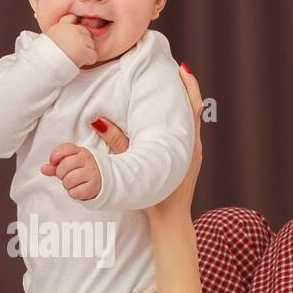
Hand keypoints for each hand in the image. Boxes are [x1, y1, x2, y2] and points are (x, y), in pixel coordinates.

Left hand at [40, 143, 101, 199]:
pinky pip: (75, 192)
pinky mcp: (94, 186)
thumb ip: (55, 165)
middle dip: (60, 174)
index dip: (55, 156)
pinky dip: (73, 193)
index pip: (65, 148)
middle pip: (64, 166)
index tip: (53, 162)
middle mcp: (87, 160)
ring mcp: (92, 172)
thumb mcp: (68, 163)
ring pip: (68, 180)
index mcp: (80, 151)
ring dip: (67, 185)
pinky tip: (78, 189)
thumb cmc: (81, 170)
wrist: (100, 180)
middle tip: (66, 175)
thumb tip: (44, 169)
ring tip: (73, 183)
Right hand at [45, 13, 98, 68]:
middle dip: (83, 43)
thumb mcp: (51, 33)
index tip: (71, 41)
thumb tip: (73, 19)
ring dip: (85, 52)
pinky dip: (88, 60)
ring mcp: (79, 40)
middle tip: (73, 51)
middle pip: (86, 34)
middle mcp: (72, 30)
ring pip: (91, 45)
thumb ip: (62, 25)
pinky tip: (79, 62)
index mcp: (63, 25)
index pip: (77, 22)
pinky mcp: (83, 51)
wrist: (44, 65)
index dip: (77, 33)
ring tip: (74, 57)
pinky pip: (93, 55)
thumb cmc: (46, 52)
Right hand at [90, 64, 203, 219]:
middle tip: (173, 71)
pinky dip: (178, 122)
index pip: (193, 107)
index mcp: (186, 144)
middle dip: (184, 90)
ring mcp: (191, 155)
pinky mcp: (187, 163)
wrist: (171, 223)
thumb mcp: (134, 166)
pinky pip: (185, 135)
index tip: (181, 69)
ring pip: (190, 123)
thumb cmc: (157, 199)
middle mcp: (193, 147)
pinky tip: (165, 120)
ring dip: (181, 106)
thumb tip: (98, 121)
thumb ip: (117, 142)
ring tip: (169, 90)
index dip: (189, 86)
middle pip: (193, 110)